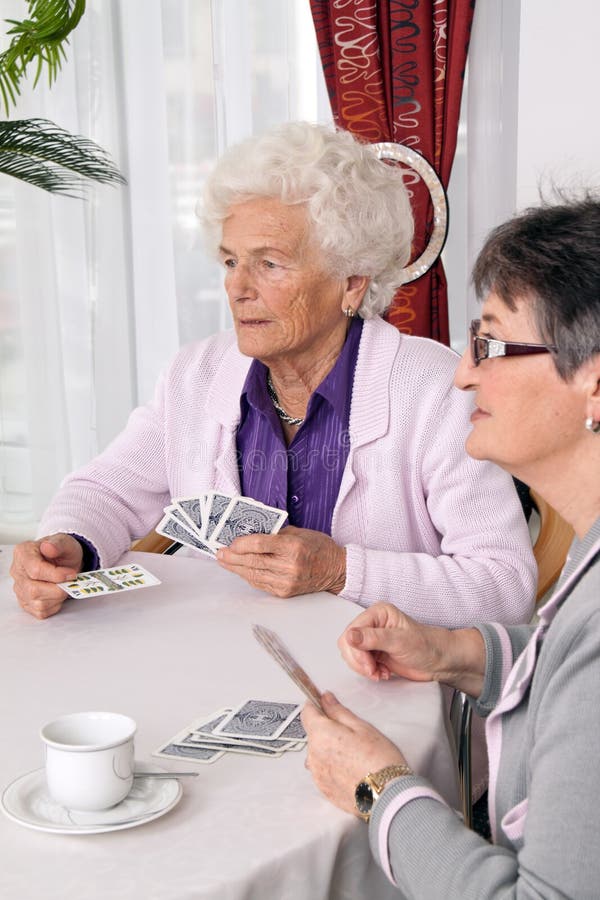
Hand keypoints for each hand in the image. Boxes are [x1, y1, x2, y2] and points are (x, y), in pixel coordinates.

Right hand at [10, 534, 82, 619]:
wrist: (64, 561)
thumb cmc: (62, 552)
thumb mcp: (65, 542)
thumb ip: (58, 544)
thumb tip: (48, 547)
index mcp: (23, 553)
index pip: (35, 570)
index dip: (56, 575)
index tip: (71, 574)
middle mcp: (18, 572)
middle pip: (34, 590)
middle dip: (58, 589)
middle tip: (70, 582)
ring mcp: (20, 589)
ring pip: (38, 603)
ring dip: (58, 597)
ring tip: (64, 585)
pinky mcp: (26, 602)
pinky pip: (41, 611)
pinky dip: (55, 605)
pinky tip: (58, 593)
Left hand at [216, 525, 345, 596]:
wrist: (337, 570)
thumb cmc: (319, 548)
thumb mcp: (300, 532)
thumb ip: (275, 534)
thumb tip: (250, 534)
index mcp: (293, 548)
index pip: (259, 545)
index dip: (241, 543)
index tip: (231, 541)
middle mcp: (289, 566)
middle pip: (252, 561)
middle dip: (232, 557)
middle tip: (219, 552)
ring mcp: (286, 582)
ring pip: (253, 575)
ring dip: (236, 568)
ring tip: (224, 561)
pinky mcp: (285, 592)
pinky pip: (260, 584)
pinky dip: (248, 576)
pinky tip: (240, 570)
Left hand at [301, 692, 406, 814]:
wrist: (388, 795)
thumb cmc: (379, 759)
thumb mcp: (361, 727)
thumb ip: (338, 711)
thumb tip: (326, 699)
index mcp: (321, 735)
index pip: (307, 713)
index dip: (315, 705)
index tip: (323, 703)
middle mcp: (313, 755)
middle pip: (314, 734)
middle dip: (327, 729)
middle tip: (350, 733)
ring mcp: (317, 775)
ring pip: (318, 753)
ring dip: (329, 749)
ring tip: (353, 754)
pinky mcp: (324, 789)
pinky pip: (323, 770)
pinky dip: (332, 766)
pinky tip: (351, 768)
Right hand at [338, 603, 444, 682]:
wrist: (439, 662)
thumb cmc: (427, 646)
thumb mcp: (400, 641)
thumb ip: (373, 638)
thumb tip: (350, 635)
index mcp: (378, 613)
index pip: (352, 630)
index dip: (356, 650)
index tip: (368, 664)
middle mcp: (373, 624)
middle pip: (348, 643)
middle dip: (359, 661)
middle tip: (373, 670)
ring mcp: (373, 639)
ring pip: (352, 654)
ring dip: (364, 668)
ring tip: (379, 672)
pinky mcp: (374, 653)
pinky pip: (360, 663)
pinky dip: (368, 671)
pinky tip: (382, 673)